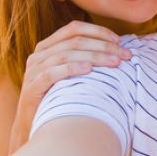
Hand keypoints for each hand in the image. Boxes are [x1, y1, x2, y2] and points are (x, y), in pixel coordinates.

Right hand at [9, 20, 131, 154]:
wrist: (35, 127)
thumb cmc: (58, 98)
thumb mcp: (69, 74)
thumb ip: (83, 59)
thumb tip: (117, 50)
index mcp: (47, 46)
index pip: (74, 29)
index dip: (97, 31)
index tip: (119, 40)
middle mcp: (39, 55)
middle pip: (74, 42)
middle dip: (103, 46)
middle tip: (124, 55)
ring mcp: (33, 71)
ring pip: (66, 55)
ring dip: (94, 57)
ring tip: (114, 62)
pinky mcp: (31, 87)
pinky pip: (52, 73)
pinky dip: (71, 68)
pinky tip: (89, 70)